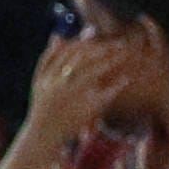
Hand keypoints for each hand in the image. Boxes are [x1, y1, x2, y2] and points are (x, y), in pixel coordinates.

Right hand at [22, 36, 137, 150]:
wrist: (43, 136)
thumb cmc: (44, 108)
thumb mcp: (41, 83)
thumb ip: (50, 59)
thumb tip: (58, 35)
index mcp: (46, 76)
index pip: (66, 52)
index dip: (81, 41)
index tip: (94, 32)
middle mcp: (57, 84)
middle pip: (80, 58)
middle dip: (99, 48)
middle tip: (116, 41)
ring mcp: (71, 96)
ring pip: (92, 71)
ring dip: (110, 59)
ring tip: (125, 53)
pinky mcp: (85, 109)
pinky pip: (104, 94)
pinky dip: (116, 85)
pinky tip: (127, 79)